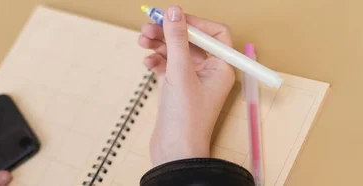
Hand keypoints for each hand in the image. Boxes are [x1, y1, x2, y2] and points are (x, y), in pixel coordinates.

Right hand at [137, 5, 234, 165]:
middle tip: (147, 27)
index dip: (193, 23)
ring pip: (175, 53)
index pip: (214, 34)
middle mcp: (209, 72)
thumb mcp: (180, 73)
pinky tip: (146, 63)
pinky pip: (166, 66)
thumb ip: (177, 39)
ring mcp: (191, 81)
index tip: (171, 17)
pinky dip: (155, 61)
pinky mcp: (176, 89)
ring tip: (141, 42)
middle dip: (168, 33)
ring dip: (158, 45)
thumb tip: (173, 12)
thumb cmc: (186, 119)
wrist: (174, 152)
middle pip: (190, 41)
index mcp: (221, 67)